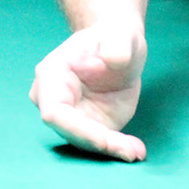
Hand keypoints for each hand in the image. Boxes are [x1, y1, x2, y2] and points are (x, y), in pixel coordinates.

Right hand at [29, 21, 147, 161]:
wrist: (121, 45)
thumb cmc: (115, 36)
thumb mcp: (121, 36)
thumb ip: (117, 46)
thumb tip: (114, 59)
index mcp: (52, 75)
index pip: (54, 112)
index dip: (77, 129)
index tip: (106, 140)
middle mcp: (55, 100)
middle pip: (69, 132)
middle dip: (99, 144)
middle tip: (131, 152)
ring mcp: (71, 115)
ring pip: (85, 143)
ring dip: (111, 150)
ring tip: (137, 152)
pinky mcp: (89, 126)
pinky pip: (99, 143)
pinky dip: (118, 149)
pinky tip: (137, 150)